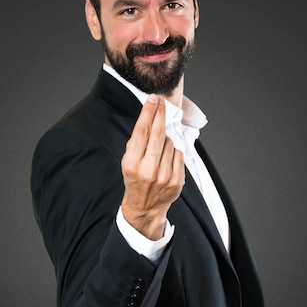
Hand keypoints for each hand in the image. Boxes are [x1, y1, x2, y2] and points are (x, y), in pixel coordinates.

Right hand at [121, 95, 184, 239]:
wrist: (145, 207)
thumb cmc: (136, 180)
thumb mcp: (128, 162)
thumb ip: (137, 143)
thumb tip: (150, 117)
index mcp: (132, 164)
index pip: (142, 132)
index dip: (148, 112)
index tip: (153, 100)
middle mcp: (148, 170)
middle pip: (158, 134)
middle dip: (160, 115)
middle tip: (162, 103)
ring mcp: (164, 176)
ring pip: (170, 143)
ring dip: (166, 141)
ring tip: (158, 152)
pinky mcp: (177, 180)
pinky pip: (179, 154)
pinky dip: (174, 153)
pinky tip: (166, 160)